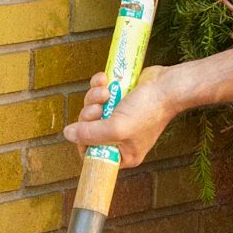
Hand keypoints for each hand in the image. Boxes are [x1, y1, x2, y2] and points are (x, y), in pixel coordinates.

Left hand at [62, 65, 181, 166]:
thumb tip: (67, 135)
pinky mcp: (118, 99)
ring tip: (105, 91)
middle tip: (99, 107)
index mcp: (123, 154)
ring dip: (93, 97)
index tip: (85, 128)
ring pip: (91, 109)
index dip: (83, 140)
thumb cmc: (147, 111)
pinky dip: (98, 86)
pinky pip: (98, 94)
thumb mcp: (116, 128)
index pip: (92, 154)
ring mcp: (119, 118)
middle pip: (88, 129)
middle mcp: (120, 138)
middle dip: (89, 114)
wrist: (166, 85)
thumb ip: (90, 134)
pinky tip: (105, 79)